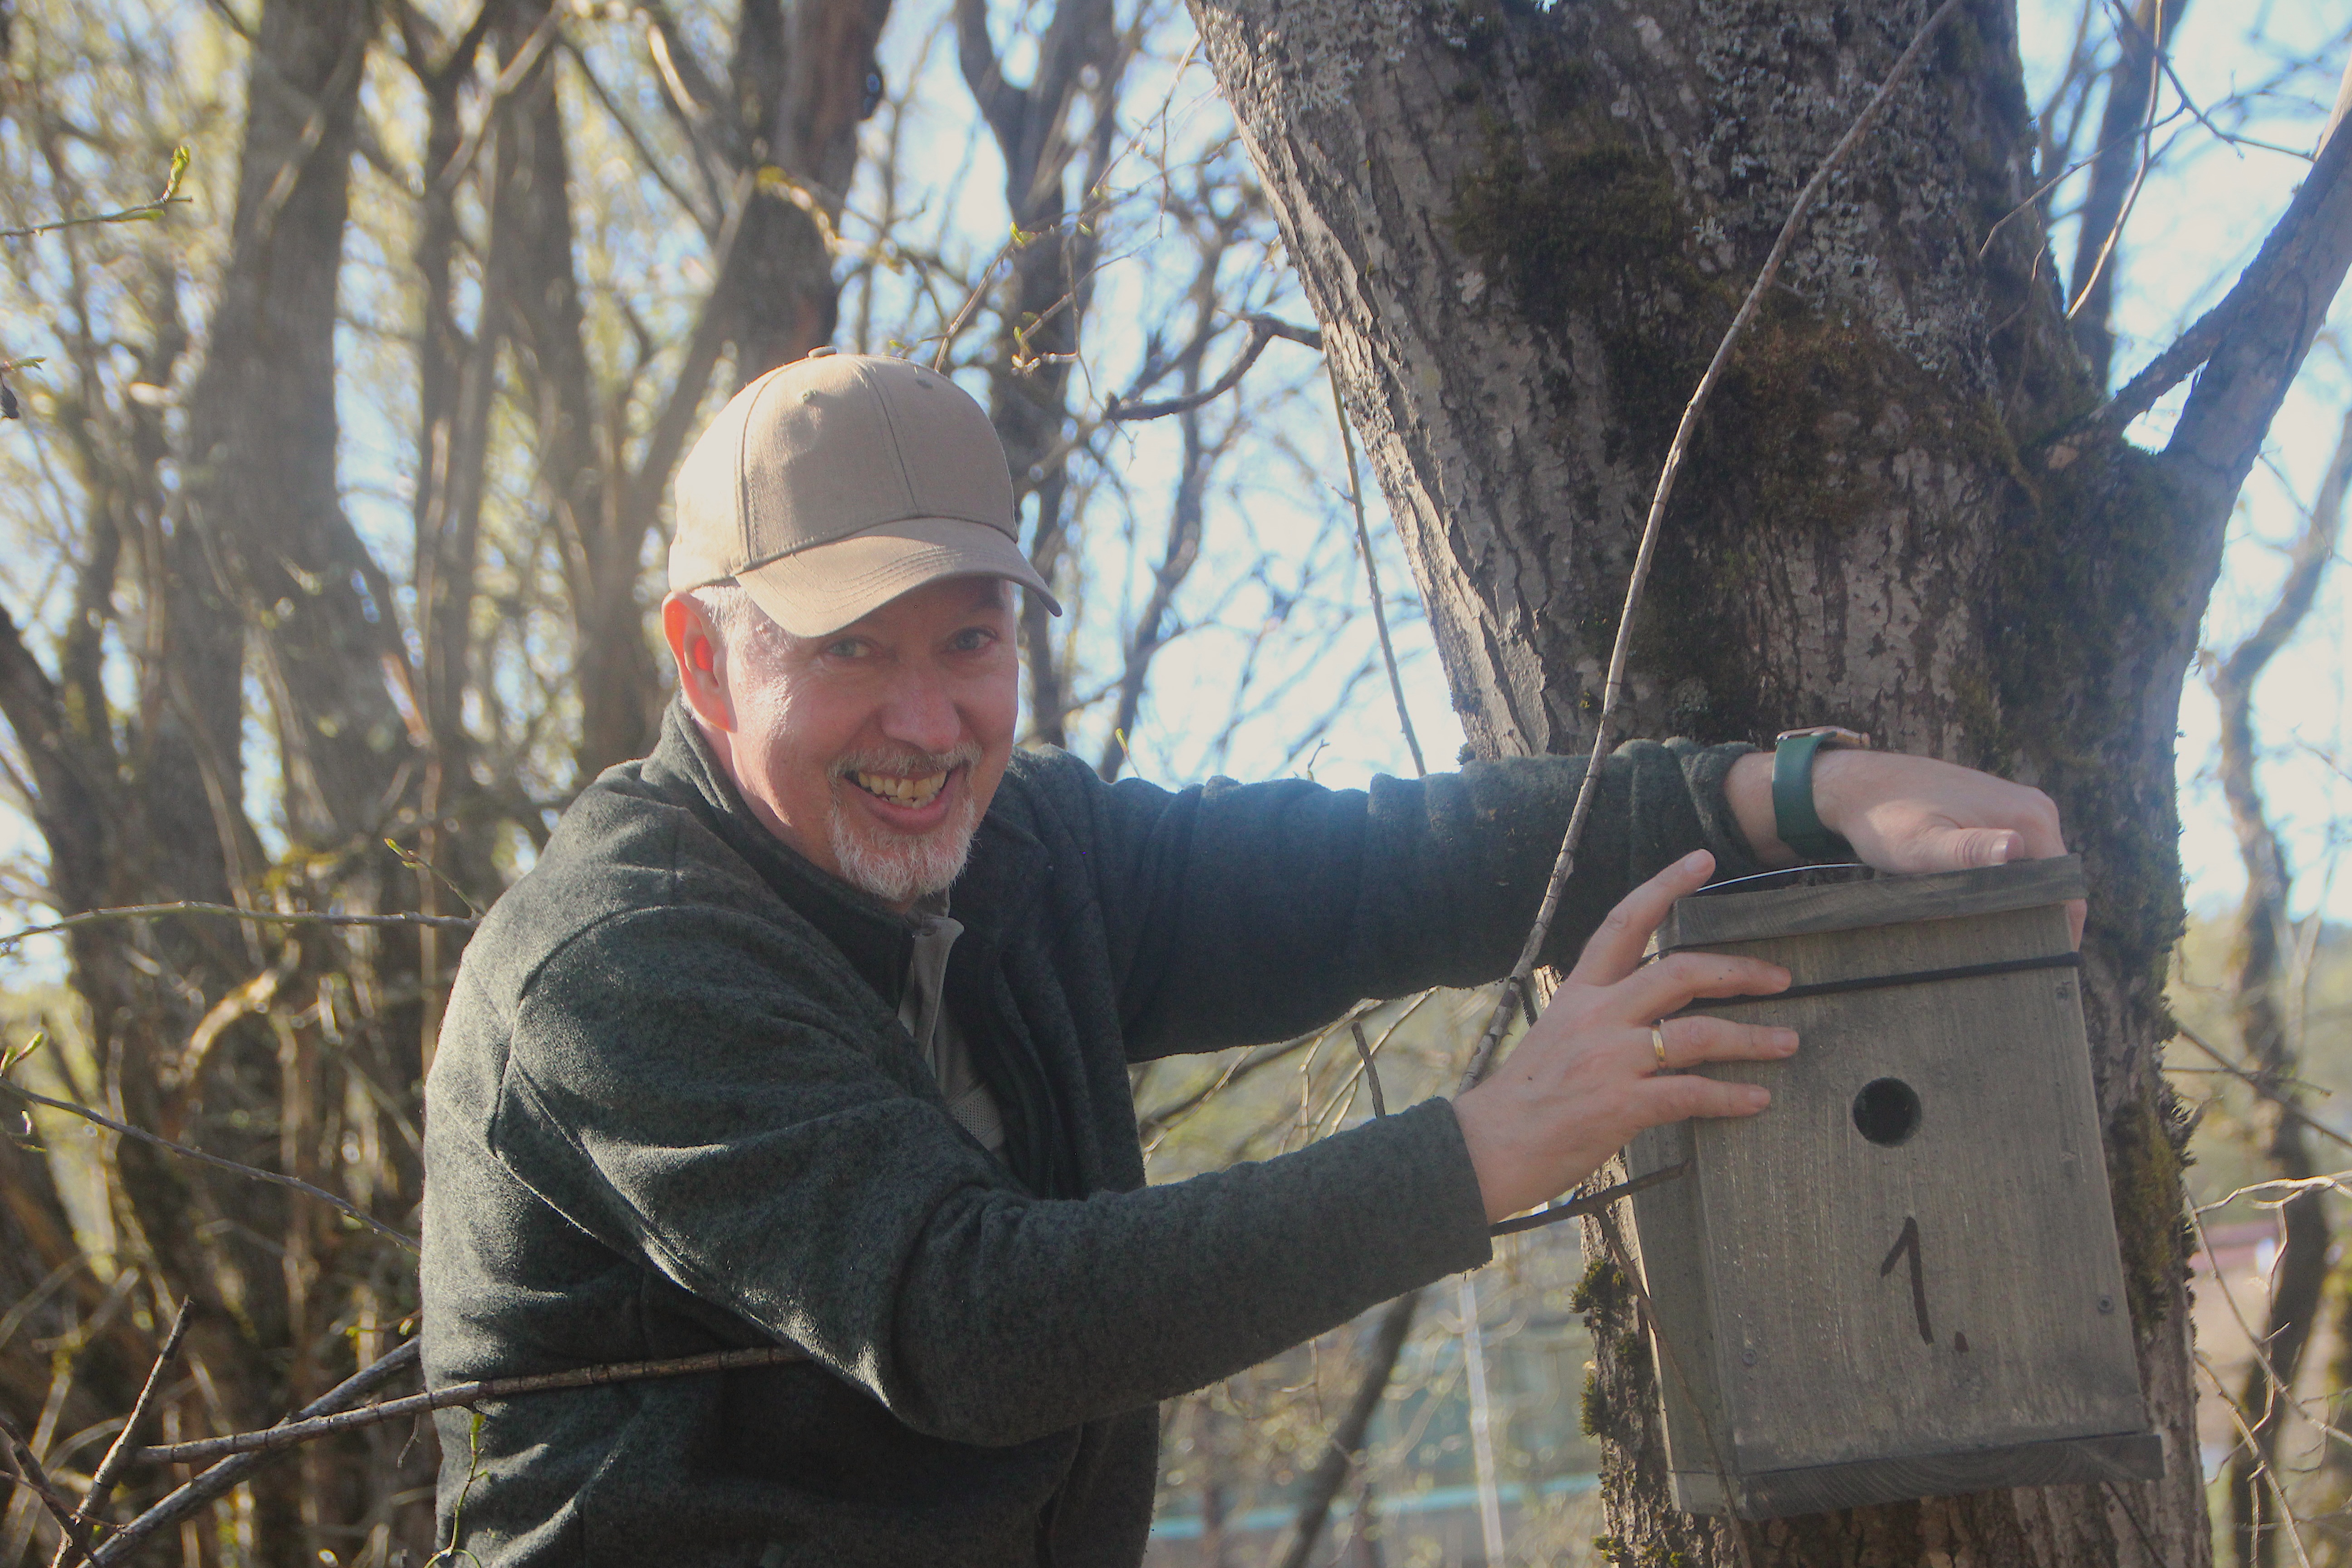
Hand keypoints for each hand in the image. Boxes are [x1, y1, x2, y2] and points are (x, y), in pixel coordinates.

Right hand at [1451, 851, 1796, 1223]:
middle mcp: (1597, 1016)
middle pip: (1679, 971)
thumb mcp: (1556, 1036)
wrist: (1487, 1147)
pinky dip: (1731, 1096)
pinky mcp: (1623, 1104)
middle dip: (1738, 971)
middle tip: (1779, 977)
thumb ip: (1600, 1018)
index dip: (1665, 886)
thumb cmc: (1521, 1098)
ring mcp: (1611, 1058)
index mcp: (1578, 993)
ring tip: (1786, 1041)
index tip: (1701, 862)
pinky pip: (1692, 1093)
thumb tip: (1649, 1017)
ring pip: (1698, 1031)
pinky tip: (1756, 1100)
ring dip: (1751, 1037)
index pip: (1624, 923)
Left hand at [1725, 749, 2082, 943]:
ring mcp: (2017, 808)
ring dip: (2015, 900)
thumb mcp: (1922, 845)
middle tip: (2006, 954)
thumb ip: (1967, 852)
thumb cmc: (1885, 819)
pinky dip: (2000, 882)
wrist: (1858, 786)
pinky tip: (1975, 902)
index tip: (2037, 963)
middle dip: (2034, 916)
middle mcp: (2035, 809)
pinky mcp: (1997, 812)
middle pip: (2053, 881)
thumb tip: (2015, 849)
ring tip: (1989, 933)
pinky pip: (2012, 857)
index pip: (2066, 889)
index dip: (2057, 930)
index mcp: (2029, 818)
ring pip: (2032, 871)